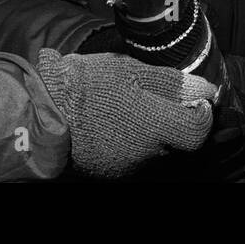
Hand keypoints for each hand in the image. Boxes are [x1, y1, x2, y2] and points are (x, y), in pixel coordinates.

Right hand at [35, 48, 215, 177]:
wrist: (40, 112)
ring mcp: (128, 167)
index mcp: (153, 125)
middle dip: (178, 122)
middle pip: (179, 143)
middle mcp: (146, 153)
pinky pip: (136, 158)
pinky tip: (118, 124)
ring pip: (158, 152)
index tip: (197, 99)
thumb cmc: (84, 84)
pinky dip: (135, 143)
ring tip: (133, 110)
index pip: (198, 131)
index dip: (203, 113)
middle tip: (164, 100)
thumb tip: (202, 88)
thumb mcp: (129, 70)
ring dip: (156, 133)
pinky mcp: (112, 173)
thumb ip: (169, 82)